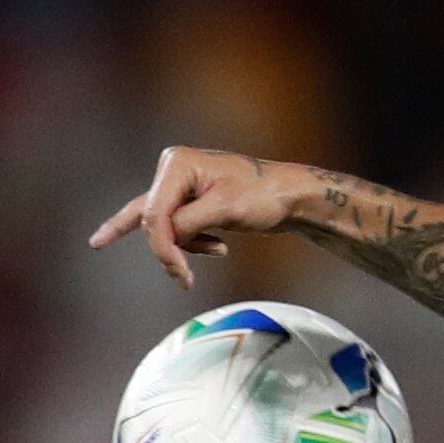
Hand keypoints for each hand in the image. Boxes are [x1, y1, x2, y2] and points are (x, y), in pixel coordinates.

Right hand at [89, 147, 316, 287]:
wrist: (289, 196)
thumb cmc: (264, 194)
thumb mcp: (225, 208)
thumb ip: (188, 223)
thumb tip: (166, 240)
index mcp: (178, 164)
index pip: (154, 212)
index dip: (162, 245)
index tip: (179, 270)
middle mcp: (174, 171)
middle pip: (153, 220)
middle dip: (171, 250)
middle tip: (185, 278)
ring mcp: (180, 186)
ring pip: (163, 227)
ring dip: (184, 247)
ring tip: (217, 250)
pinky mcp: (189, 202)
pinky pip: (176, 228)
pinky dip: (192, 243)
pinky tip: (217, 247)